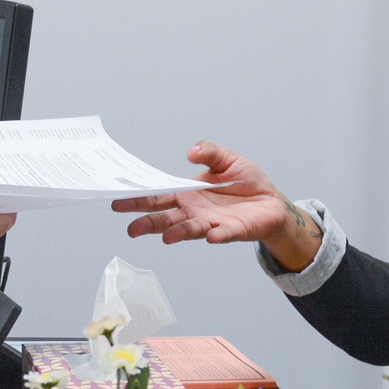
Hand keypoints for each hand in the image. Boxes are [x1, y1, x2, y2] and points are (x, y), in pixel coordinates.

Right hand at [112, 141, 320, 269]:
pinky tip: (211, 237)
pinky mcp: (233, 231)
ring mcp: (211, 224)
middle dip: (148, 223)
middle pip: (166, 219)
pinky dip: (218, 236)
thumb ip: (209, 153)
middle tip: (131, 229)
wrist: (271, 201)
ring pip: (190, 230)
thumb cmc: (245, 182)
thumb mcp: (226, 159)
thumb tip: (190, 151)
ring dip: (178, 233)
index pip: (158, 197)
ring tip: (167, 237)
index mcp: (187, 194)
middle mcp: (194, 212)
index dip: (139, 199)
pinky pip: (223, 234)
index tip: (118, 200)